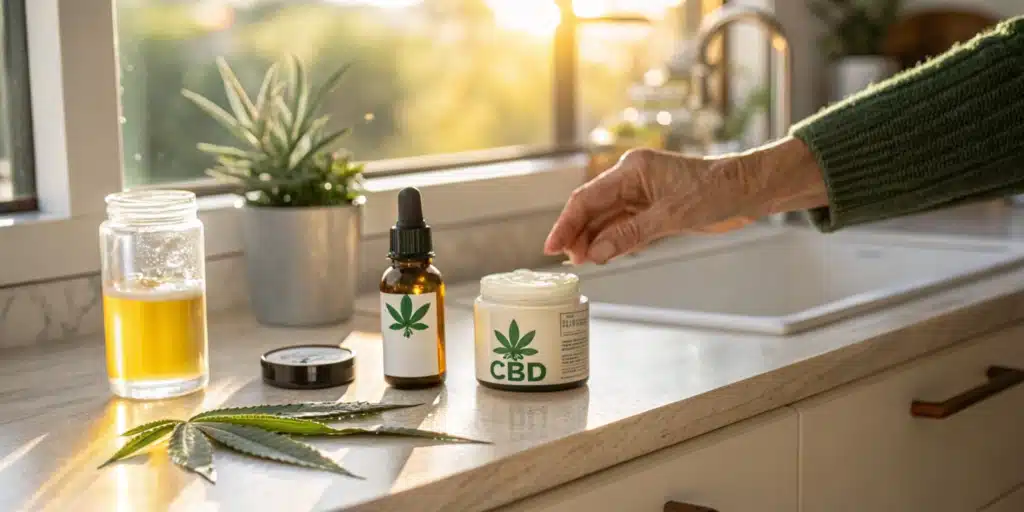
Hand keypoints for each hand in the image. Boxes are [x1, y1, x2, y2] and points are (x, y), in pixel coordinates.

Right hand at [544, 137, 827, 263]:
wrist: (749, 190)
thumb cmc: (716, 192)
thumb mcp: (671, 217)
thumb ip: (630, 235)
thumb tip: (596, 253)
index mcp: (632, 169)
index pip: (588, 198)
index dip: (567, 223)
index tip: (552, 246)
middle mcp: (632, 178)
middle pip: (593, 208)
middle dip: (578, 234)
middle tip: (569, 261)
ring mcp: (642, 193)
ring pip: (606, 218)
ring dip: (594, 239)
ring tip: (583, 261)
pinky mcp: (653, 208)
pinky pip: (623, 224)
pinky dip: (612, 239)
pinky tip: (602, 253)